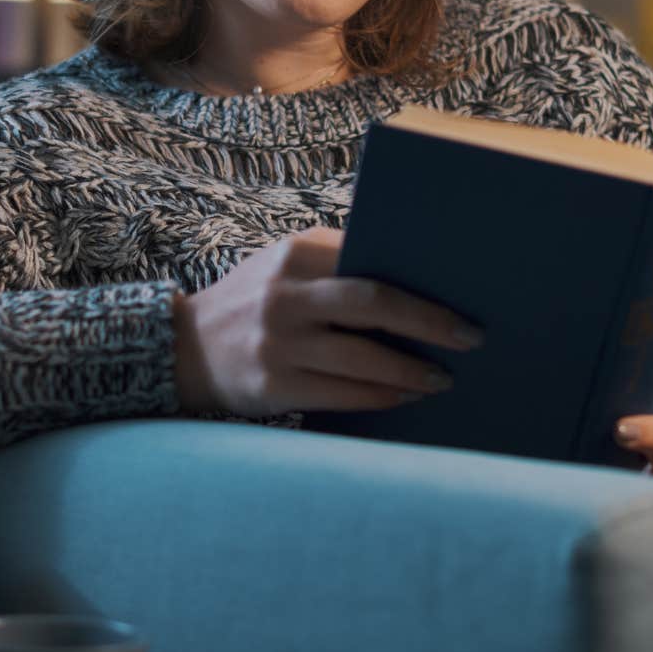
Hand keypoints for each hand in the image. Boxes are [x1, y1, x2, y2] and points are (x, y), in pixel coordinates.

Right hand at [172, 226, 485, 416]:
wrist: (184, 348)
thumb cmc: (254, 302)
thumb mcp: (283, 266)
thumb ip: (335, 262)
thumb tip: (417, 277)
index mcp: (293, 255)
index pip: (368, 266)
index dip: (419, 288)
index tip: (462, 302)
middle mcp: (284, 296)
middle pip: (372, 305)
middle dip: (429, 323)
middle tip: (469, 339)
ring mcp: (277, 343)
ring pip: (363, 359)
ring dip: (411, 371)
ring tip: (440, 379)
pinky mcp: (273, 385)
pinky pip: (342, 394)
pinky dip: (381, 396)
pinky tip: (404, 396)